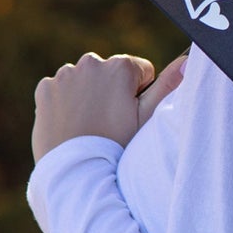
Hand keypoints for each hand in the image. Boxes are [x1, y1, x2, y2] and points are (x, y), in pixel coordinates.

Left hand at [31, 51, 187, 161]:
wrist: (75, 171)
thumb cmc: (117, 145)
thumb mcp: (147, 118)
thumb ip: (168, 85)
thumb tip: (187, 61)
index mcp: (120, 67)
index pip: (140, 70)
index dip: (139, 94)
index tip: (129, 114)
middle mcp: (91, 63)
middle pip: (110, 72)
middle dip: (112, 90)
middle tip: (109, 122)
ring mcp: (65, 75)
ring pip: (85, 79)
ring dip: (88, 94)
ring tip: (90, 125)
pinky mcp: (45, 88)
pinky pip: (60, 88)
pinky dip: (65, 101)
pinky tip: (70, 123)